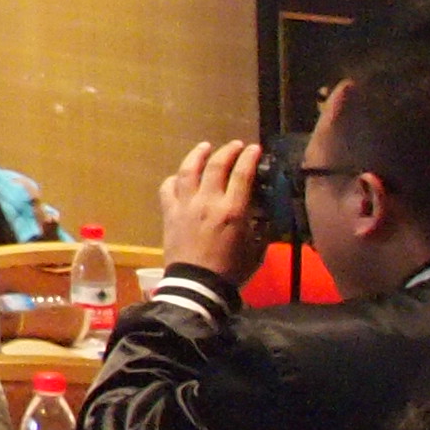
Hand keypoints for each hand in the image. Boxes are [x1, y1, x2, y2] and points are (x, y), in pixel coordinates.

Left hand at [158, 140, 269, 286]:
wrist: (197, 284)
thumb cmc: (231, 270)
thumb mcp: (256, 249)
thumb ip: (259, 227)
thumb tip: (261, 212)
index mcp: (232, 211)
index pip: (242, 175)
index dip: (248, 158)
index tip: (254, 148)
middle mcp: (207, 202)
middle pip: (215, 166)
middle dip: (227, 151)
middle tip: (235, 146)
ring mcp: (185, 205)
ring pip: (187, 171)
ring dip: (197, 155)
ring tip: (205, 146)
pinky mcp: (169, 213)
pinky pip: (167, 188)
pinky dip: (174, 178)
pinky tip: (180, 175)